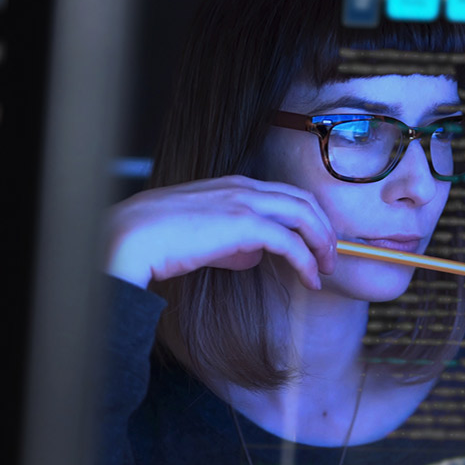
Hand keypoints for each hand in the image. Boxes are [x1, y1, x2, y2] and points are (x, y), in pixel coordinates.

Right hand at [105, 175, 336, 289]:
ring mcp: (245, 202)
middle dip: (324, 230)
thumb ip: (232, 242)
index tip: (316, 245)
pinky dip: (306, 261)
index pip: (286, 195)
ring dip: (322, 244)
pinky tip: (310, 280)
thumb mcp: (204, 237)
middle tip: (331, 258)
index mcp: (234, 185)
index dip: (308, 219)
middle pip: (304, 201)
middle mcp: (244, 187)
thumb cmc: (160, 239)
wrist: (134, 237)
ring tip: (326, 270)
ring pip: (305, 215)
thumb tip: (254, 256)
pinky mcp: (244, 224)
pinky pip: (291, 242)